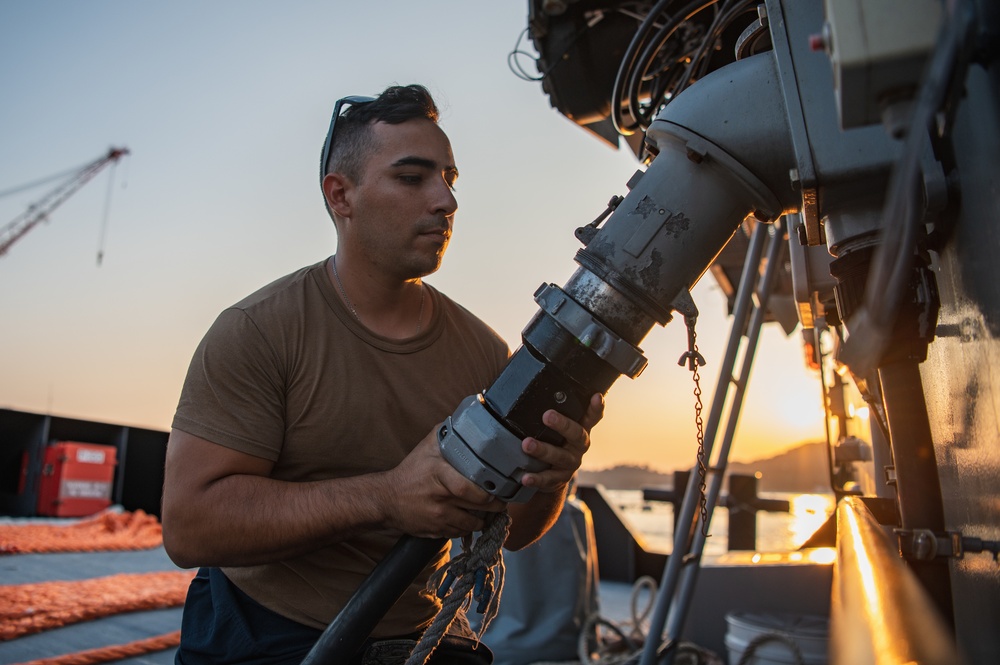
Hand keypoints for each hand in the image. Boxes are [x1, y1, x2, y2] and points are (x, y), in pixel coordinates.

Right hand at [379, 425, 506, 538]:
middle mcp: (439, 498)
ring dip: (484, 519)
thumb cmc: (411, 471)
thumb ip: (447, 434)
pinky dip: (469, 527)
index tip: (497, 488)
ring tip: (489, 510)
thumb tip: (469, 423)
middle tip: (502, 499)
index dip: (486, 493)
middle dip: (495, 506)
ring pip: (473, 523)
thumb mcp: (426, 447)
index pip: (467, 488)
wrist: (386, 499)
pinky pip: (461, 532)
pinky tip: (471, 518)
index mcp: (438, 474)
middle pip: (478, 507)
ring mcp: (438, 517)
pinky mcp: (436, 530)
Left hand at [519, 393, 603, 492]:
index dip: (596, 407)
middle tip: (547, 415)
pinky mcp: (560, 479)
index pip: (592, 417)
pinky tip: (525, 476)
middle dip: (563, 425)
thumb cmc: (552, 441)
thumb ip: (549, 410)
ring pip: (560, 457)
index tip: (596, 396)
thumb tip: (523, 385)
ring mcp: (571, 463)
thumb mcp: (554, 427)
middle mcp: (579, 446)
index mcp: (580, 429)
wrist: (551, 474)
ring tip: (527, 444)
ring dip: (543, 450)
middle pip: (577, 435)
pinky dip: (536, 478)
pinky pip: (549, 479)